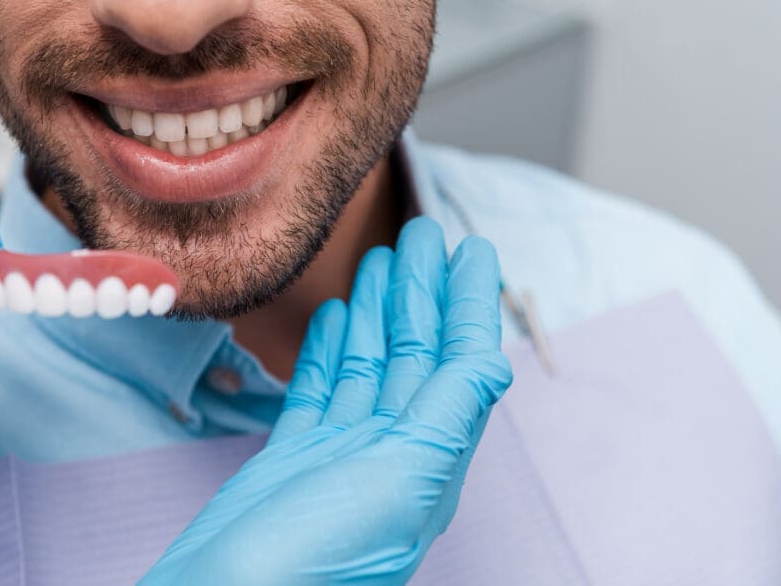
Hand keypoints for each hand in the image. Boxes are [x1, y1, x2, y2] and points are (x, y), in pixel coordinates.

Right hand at [142, 218, 512, 584]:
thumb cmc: (316, 554)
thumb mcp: (402, 479)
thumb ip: (448, 415)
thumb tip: (492, 357)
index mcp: (428, 461)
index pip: (459, 363)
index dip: (468, 303)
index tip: (469, 247)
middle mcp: (390, 456)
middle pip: (414, 356)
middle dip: (420, 292)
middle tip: (419, 233)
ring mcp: (340, 457)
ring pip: (369, 367)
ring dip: (378, 312)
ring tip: (380, 261)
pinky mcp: (294, 460)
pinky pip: (322, 391)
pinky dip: (332, 351)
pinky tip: (337, 319)